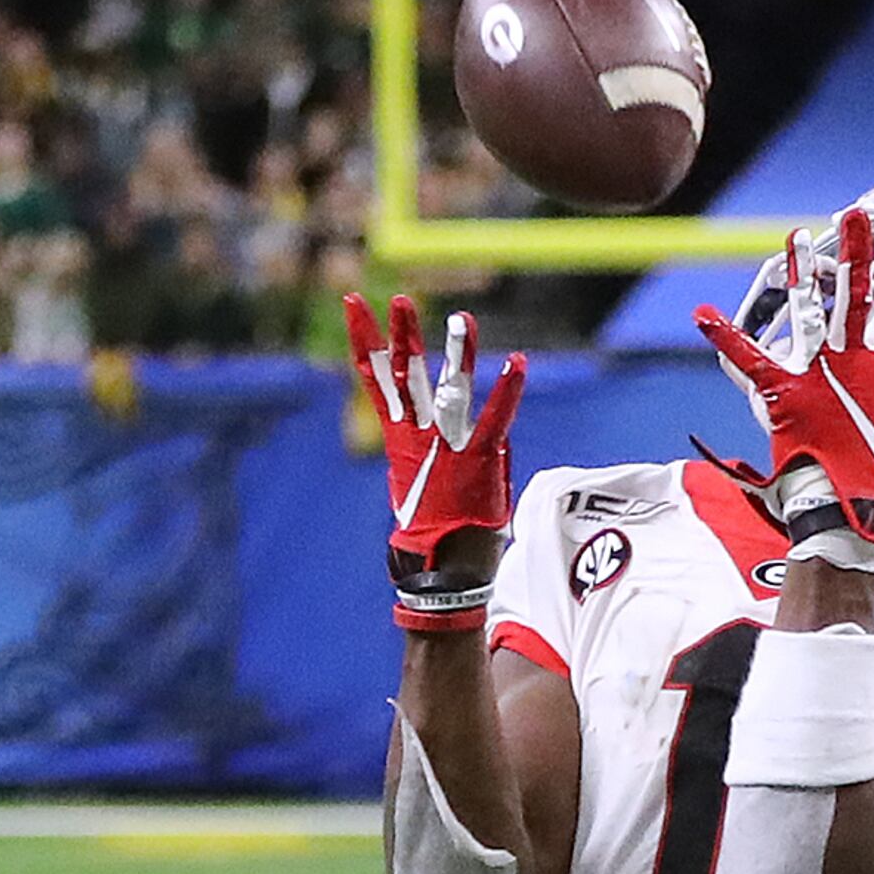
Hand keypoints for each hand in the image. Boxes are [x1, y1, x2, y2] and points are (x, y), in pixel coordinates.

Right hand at [345, 292, 522, 631]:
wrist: (443, 574)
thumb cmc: (437, 535)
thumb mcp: (427, 486)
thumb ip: (445, 452)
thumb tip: (469, 436)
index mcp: (399, 441)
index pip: (376, 380)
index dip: (364, 340)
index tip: (355, 305)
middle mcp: (417, 439)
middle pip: (404, 376)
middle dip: (400, 336)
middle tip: (400, 300)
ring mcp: (446, 448)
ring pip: (447, 390)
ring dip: (457, 354)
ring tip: (464, 318)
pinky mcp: (476, 461)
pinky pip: (495, 419)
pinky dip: (506, 393)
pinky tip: (518, 363)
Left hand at [695, 203, 873, 556]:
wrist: (845, 508)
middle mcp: (847, 363)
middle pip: (855, 296)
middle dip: (857, 253)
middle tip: (856, 216)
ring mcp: (814, 375)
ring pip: (809, 313)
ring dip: (803, 274)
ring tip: (797, 238)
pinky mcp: (783, 394)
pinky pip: (749, 360)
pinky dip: (725, 338)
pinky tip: (703, 314)